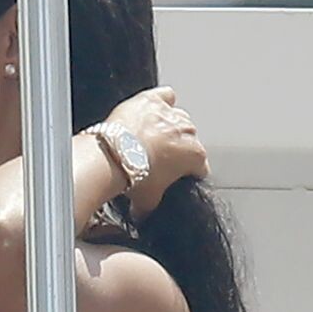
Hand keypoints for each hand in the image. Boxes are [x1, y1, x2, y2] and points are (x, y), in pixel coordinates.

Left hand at [106, 86, 207, 219]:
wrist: (113, 156)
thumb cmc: (134, 175)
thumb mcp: (148, 200)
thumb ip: (150, 208)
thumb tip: (141, 215)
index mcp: (195, 155)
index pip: (200, 166)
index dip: (188, 173)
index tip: (177, 176)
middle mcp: (189, 131)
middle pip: (189, 140)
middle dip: (177, 150)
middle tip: (157, 160)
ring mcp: (171, 114)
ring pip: (178, 118)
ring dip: (168, 127)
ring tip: (150, 138)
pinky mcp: (152, 100)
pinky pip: (165, 96)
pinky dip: (161, 102)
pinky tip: (152, 110)